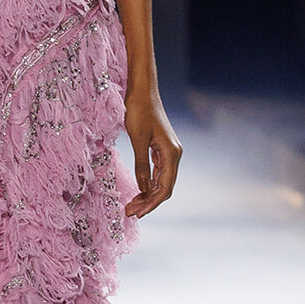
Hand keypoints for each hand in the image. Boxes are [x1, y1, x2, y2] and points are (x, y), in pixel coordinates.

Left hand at [123, 82, 181, 218]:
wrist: (142, 90)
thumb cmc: (139, 110)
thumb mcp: (137, 139)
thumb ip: (141, 165)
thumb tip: (144, 189)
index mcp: (172, 153)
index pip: (165, 188)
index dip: (152, 203)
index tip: (137, 213)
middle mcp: (174, 154)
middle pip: (164, 187)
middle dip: (148, 202)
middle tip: (129, 212)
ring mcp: (168, 151)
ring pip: (161, 180)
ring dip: (147, 194)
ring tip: (131, 205)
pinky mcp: (160, 148)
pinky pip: (157, 171)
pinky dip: (148, 182)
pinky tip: (138, 190)